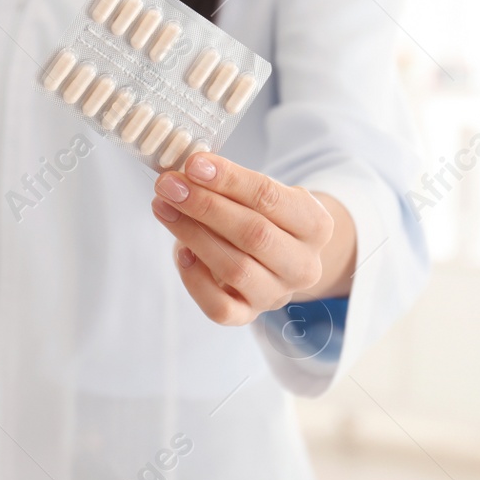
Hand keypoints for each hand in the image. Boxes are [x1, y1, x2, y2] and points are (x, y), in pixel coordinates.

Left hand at [151, 152, 349, 325]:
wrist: (277, 256)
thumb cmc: (262, 216)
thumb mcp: (260, 194)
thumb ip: (230, 183)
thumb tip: (187, 172)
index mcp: (316, 225)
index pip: (270, 198)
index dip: (230, 180)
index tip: (194, 165)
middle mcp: (303, 265)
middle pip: (254, 234)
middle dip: (205, 206)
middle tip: (170, 185)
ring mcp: (277, 295)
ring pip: (236, 269)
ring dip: (193, 235)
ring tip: (164, 208)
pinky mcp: (249, 315)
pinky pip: (220, 307)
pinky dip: (195, 280)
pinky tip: (181, 252)